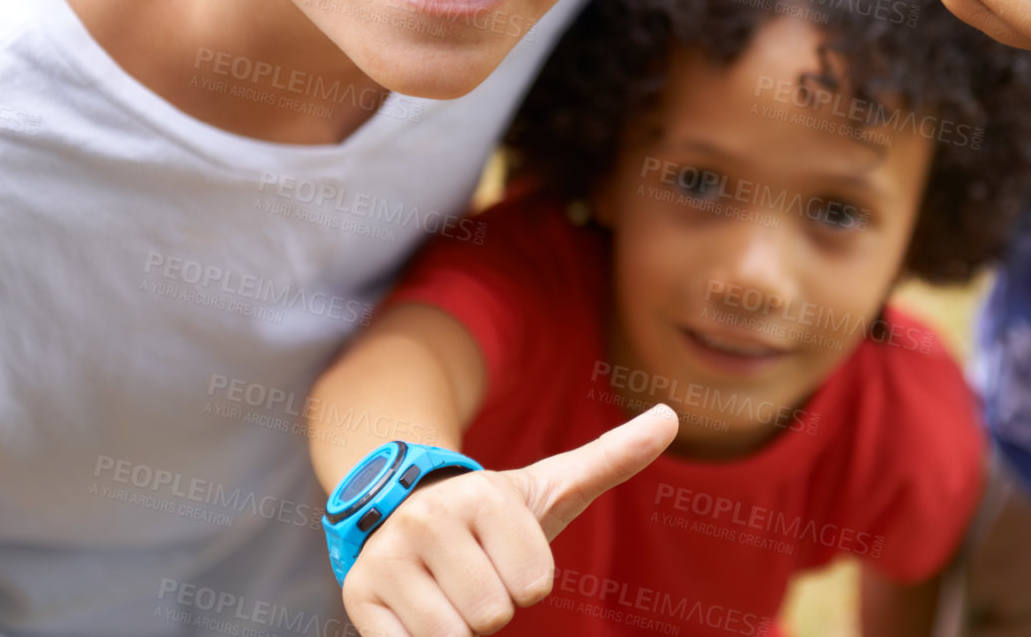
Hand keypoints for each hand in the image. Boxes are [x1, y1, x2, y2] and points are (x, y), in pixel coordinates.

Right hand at [342, 405, 678, 636]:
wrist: (404, 515)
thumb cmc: (492, 515)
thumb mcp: (550, 485)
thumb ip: (612, 457)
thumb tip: (672, 416)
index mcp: (482, 494)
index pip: (535, 584)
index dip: (529, 581)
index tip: (507, 554)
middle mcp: (428, 519)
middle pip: (494, 613)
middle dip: (493, 604)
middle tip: (474, 574)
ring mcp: (386, 557)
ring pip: (454, 636)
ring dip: (459, 626)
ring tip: (447, 588)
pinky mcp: (358, 596)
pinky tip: (417, 609)